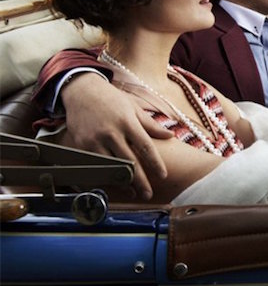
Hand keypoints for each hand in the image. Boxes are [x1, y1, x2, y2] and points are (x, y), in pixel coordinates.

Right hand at [60, 73, 171, 199]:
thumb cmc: (112, 100)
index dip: (154, 163)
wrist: (82, 91)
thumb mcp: (134, 108)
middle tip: (148, 194)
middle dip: (140, 180)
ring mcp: (94, 140)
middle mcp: (111, 132)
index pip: (145, 146)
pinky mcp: (81, 146)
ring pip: (110, 167)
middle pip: (128, 162)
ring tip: (132, 192)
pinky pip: (93, 167)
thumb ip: (151, 125)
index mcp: (128, 122)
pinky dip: (102, 179)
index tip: (163, 175)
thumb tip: (170, 136)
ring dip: (122, 182)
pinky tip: (110, 186)